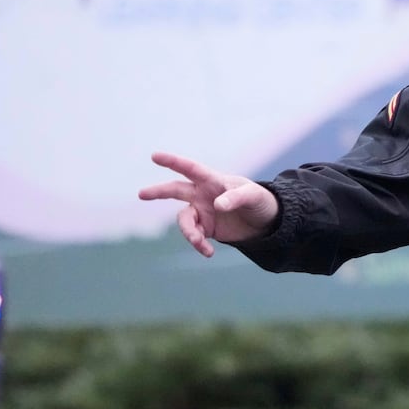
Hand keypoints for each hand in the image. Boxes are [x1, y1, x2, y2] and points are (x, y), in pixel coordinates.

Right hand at [138, 151, 279, 256]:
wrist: (266, 222)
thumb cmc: (260, 201)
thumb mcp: (253, 196)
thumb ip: (236, 198)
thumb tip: (217, 205)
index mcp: (213, 180)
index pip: (191, 169)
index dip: (173, 162)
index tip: (155, 156)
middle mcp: (203, 194)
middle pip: (175, 190)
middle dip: (158, 192)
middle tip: (141, 194)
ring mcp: (202, 211)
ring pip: (184, 220)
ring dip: (189, 232)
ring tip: (200, 243)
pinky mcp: (206, 228)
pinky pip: (194, 236)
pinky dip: (198, 244)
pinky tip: (208, 252)